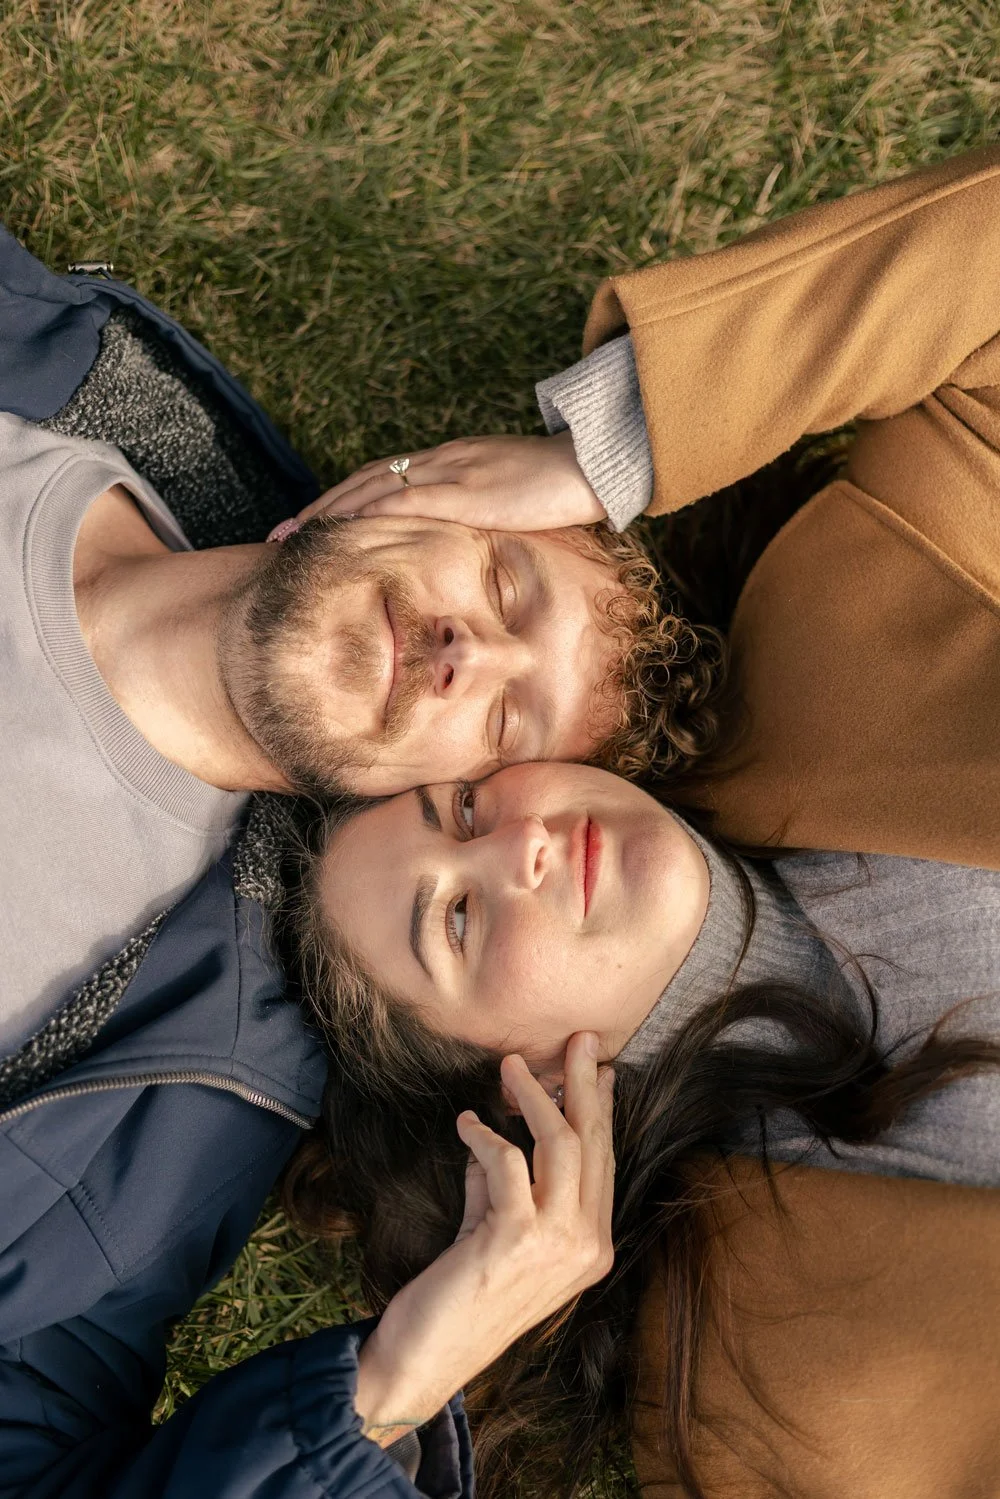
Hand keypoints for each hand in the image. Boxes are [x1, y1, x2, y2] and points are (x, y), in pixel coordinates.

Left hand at [287, 431, 606, 534]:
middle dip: (320, 506)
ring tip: (295, 536)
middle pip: (366, 479)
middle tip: (280, 532)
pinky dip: (372, 514)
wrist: (594, 463)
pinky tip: (345, 529)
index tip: (310, 520)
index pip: (383, 476)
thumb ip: (481, 511)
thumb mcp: (511, 496)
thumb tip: (460, 540)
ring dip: (331, 511)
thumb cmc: (561, 485)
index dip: (343, 498)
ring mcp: (454, 472)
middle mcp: (443, 461)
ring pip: (376, 487)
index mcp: (451, 462)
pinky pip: (410, 501)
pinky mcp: (469, 492)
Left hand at [353, 1032, 614, 1446]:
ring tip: (511, 1067)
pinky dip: (483, 1135)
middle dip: (585, 1084)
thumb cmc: (459, 1296)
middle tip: (580, 1040)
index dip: (601, 1109)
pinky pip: (506, 1160)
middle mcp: (587, 1246)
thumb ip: (503, 1185)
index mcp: (592, 1247)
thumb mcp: (494, 1229)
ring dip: (535, 1095)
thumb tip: (497, 1132)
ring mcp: (558, 1244)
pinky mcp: (517, 1238)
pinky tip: (465, 1125)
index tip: (598, 1069)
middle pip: (593, 1143)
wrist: (426, 1360)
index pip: (604, 1161)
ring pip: (561, 1142)